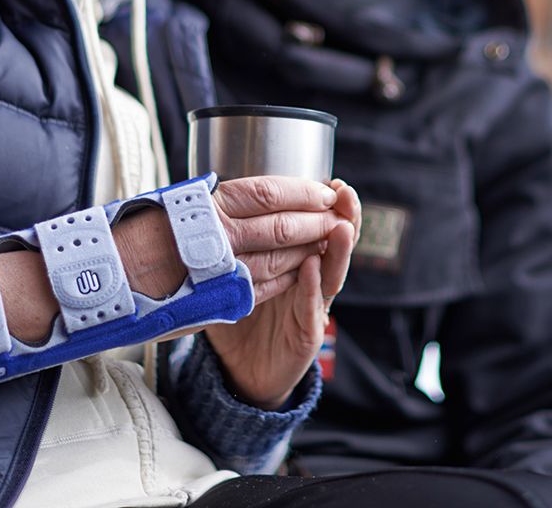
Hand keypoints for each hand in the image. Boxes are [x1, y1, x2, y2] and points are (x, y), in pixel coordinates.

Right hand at [0, 177, 352, 346]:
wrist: (88, 283)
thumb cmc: (123, 240)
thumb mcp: (164, 207)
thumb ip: (201, 205)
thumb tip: (230, 194)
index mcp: (200, 205)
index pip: (264, 192)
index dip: (298, 190)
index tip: (321, 188)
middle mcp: (210, 235)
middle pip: (278, 222)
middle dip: (312, 218)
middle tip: (335, 212)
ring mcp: (212, 270)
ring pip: (274, 255)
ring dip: (305, 247)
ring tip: (326, 238)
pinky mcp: (210, 301)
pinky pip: (259, 287)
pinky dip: (284, 276)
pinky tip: (299, 271)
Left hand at [206, 178, 360, 408]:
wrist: (243, 369)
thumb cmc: (242, 313)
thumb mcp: (238, 271)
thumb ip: (237, 242)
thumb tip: (208, 202)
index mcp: (299, 260)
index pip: (318, 226)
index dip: (324, 204)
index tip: (329, 181)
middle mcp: (311, 281)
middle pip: (333, 244)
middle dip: (341, 216)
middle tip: (343, 193)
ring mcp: (311, 307)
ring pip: (331, 274)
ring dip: (337, 249)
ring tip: (342, 225)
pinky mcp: (306, 336)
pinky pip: (311, 309)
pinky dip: (312, 287)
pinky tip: (314, 267)